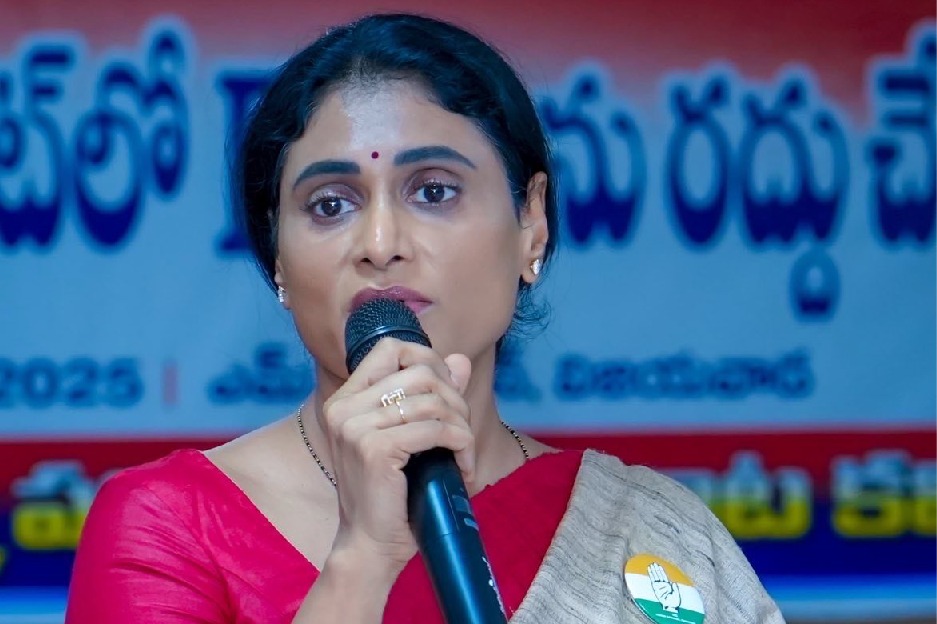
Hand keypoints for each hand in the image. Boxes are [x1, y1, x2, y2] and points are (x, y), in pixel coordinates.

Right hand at [321, 338, 473, 576]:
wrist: (370, 546)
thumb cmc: (391, 494)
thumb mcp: (411, 437)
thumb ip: (432, 395)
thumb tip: (460, 360)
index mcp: (345, 400)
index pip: (391, 348)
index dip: (429, 361)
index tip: (446, 394)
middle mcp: (343, 408)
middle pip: (420, 371)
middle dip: (454, 399)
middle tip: (461, 433)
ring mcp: (355, 427)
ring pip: (432, 401)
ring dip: (461, 427)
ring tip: (463, 453)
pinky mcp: (374, 449)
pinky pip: (435, 430)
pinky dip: (460, 445)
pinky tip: (462, 467)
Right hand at [648, 562, 680, 611]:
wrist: (671, 607)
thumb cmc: (674, 602)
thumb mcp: (677, 594)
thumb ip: (675, 588)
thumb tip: (673, 582)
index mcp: (668, 585)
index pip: (663, 576)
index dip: (661, 570)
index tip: (658, 565)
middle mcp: (663, 585)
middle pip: (659, 575)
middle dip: (656, 569)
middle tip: (653, 563)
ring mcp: (659, 587)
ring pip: (655, 577)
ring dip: (653, 571)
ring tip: (650, 565)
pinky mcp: (655, 589)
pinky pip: (653, 581)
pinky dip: (651, 576)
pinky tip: (649, 572)